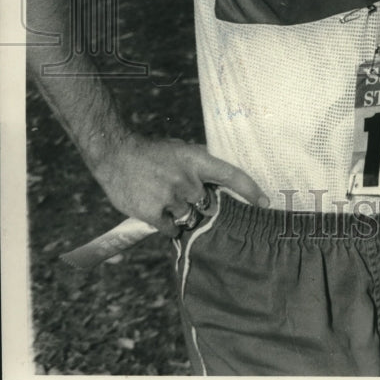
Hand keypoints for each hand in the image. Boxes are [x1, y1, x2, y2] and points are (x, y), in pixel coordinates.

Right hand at [93, 135, 267, 235]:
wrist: (115, 154)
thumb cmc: (151, 153)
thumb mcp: (180, 150)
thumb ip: (199, 165)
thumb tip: (217, 181)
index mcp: (196, 160)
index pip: (232, 176)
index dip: (250, 190)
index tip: (264, 203)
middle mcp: (187, 179)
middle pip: (207, 204)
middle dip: (199, 204)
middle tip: (182, 195)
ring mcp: (170, 197)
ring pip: (189, 218)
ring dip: (181, 214)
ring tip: (164, 198)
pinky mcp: (153, 212)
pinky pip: (171, 230)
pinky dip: (168, 225)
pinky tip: (157, 211)